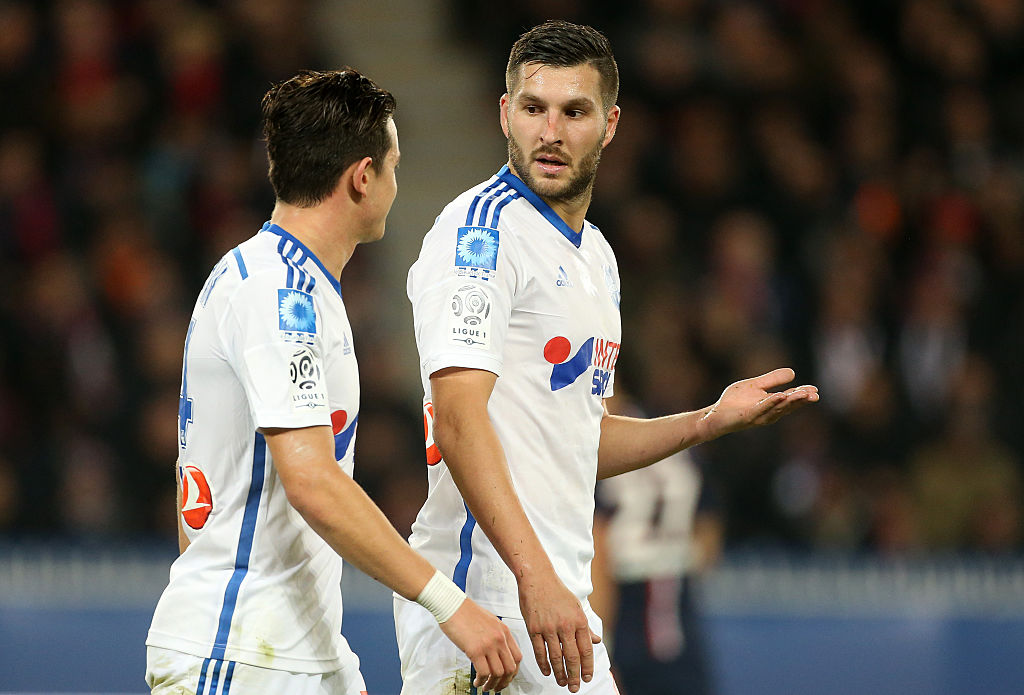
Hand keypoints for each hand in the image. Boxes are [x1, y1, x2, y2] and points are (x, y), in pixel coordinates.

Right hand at [440, 598, 521, 691]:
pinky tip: (477, 681)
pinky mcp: (475, 650)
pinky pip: (484, 672)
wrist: (452, 605)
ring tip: (485, 686)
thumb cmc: (465, 612)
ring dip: (492, 684)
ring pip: (498, 673)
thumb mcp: (489, 621)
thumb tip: (496, 653)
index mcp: (504, 631)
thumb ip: (496, 636)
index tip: (507, 678)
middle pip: (510, 668)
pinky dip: (481, 681)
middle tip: (498, 687)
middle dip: (504, 682)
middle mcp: (499, 638)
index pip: (517, 657)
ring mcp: (488, 644)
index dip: (513, 672)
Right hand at [519, 570, 600, 691]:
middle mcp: (565, 625)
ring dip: (559, 673)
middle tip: (574, 688)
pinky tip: (548, 671)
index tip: (587, 677)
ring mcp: (549, 628)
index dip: (587, 667)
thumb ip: (586, 627)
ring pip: (555, 657)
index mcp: (579, 620)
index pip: (586, 650)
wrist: (537, 579)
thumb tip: (597, 641)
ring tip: (562, 683)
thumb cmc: (558, 592)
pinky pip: (540, 651)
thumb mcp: (576, 607)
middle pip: (572, 657)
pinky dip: (544, 664)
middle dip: (574, 676)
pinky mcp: (534, 628)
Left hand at [698, 368, 818, 439]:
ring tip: (803, 394)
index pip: (790, 399)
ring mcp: (759, 415)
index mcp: (772, 404)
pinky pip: (762, 409)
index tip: (815, 389)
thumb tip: (793, 373)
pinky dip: (771, 403)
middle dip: (802, 400)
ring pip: (778, 408)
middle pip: (788, 405)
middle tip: (815, 394)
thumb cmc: (735, 402)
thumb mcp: (756, 386)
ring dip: (791, 402)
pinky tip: (780, 396)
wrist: (715, 414)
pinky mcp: (747, 416)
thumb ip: (772, 380)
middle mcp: (768, 412)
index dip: (802, 394)